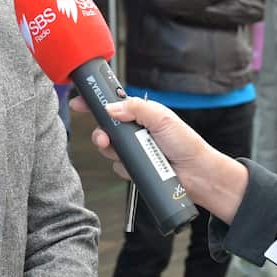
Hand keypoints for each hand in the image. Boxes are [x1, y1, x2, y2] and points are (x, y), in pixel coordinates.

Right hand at [69, 96, 248, 222]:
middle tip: (104, 139)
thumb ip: (136, 108)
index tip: (79, 103)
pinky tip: (137, 168)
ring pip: (109, 150)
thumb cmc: (185, 143)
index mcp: (142, 114)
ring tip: (126, 154)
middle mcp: (135, 132)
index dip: (95, 104)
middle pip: (106, 129)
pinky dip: (125, 168)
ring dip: (113, 151)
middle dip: (101, 134)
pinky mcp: (134, 169)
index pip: (114, 105)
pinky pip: (118, 167)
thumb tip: (111, 107)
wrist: (197, 173)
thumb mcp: (161, 118)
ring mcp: (134, 151)